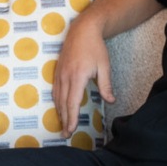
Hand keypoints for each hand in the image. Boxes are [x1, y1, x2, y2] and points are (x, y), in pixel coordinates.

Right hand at [51, 21, 112, 136]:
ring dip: (59, 113)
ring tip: (63, 125)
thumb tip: (111, 101)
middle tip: (65, 135)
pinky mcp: (57, 71)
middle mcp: (65, 77)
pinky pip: (55, 91)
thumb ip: (106, 85)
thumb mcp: (104, 66)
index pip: (72, 103)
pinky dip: (57, 102)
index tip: (71, 130)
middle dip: (64, 120)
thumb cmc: (95, 47)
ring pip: (57, 98)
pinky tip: (60, 108)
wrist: (82, 30)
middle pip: (63, 104)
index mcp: (77, 77)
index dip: (72, 118)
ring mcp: (59, 74)